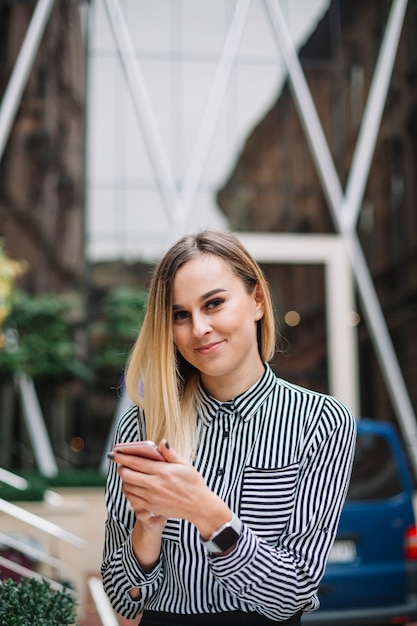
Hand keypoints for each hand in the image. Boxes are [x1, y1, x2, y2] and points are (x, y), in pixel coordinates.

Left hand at [112, 440, 233, 539]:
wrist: (198, 506)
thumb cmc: (193, 483)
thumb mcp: (185, 465)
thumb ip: (171, 453)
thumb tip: (161, 442)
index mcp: (163, 471)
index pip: (136, 462)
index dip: (123, 456)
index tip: (115, 452)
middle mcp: (155, 484)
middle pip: (128, 475)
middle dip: (121, 467)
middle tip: (122, 464)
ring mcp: (151, 497)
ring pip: (128, 487)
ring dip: (125, 480)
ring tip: (129, 474)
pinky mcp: (151, 507)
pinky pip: (132, 499)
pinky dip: (129, 492)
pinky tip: (134, 487)